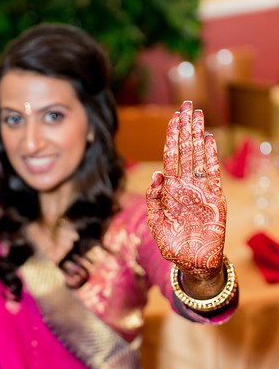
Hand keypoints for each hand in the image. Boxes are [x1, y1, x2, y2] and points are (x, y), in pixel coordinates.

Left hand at [146, 101, 225, 282]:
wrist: (194, 264)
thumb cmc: (173, 246)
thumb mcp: (156, 224)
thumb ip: (153, 200)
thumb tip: (156, 175)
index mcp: (169, 191)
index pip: (170, 157)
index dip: (171, 137)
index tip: (172, 118)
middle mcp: (185, 186)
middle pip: (185, 151)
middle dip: (185, 128)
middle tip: (186, 105)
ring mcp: (200, 191)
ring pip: (198, 157)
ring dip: (198, 136)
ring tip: (198, 115)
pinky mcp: (215, 199)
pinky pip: (212, 174)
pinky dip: (210, 157)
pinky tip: (209, 140)